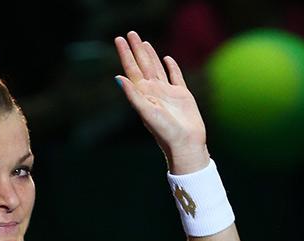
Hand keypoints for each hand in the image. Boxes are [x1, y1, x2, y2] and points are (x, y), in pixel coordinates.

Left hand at [114, 31, 208, 173]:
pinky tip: (167, 59)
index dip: (125, 54)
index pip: (131, 69)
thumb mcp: (146, 112)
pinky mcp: (182, 95)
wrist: (185, 143)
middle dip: (136, 49)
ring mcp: (167, 92)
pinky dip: (171, 67)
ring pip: (156, 68)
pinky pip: (175, 76)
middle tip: (130, 33)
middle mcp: (153, 91)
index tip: (119, 39)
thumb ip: (133, 95)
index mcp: (143, 94)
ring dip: (150, 55)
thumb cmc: (165, 131)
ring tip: (143, 42)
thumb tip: (118, 78)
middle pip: (142, 65)